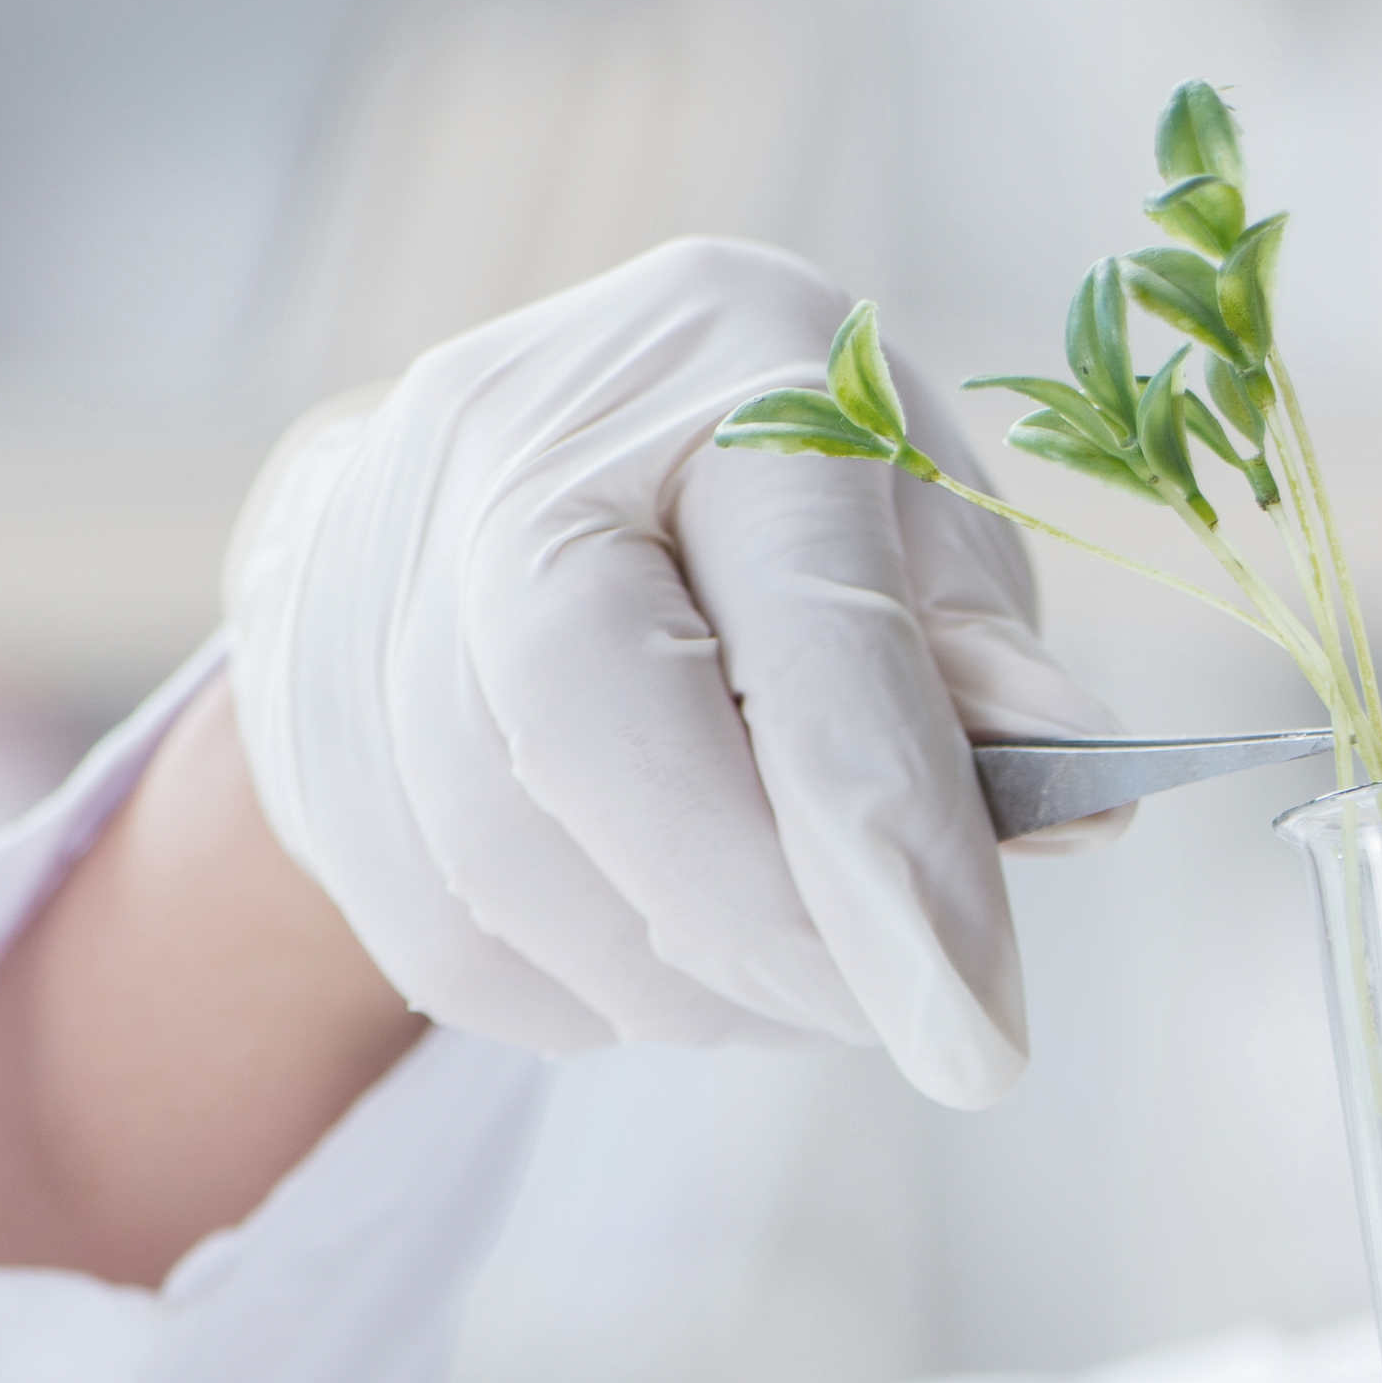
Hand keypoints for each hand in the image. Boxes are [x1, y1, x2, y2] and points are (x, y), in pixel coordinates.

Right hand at [225, 236, 1119, 1107]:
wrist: (526, 479)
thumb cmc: (781, 520)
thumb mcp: (925, 542)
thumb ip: (982, 668)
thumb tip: (1075, 798)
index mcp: (725, 360)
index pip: (796, 619)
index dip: (885, 837)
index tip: (974, 1022)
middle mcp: (515, 434)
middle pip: (589, 726)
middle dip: (763, 926)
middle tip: (899, 1019)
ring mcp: (374, 574)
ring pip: (507, 865)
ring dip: (691, 982)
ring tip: (804, 975)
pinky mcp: (306, 723)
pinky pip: (449, 941)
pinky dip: (594, 994)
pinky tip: (672, 950)